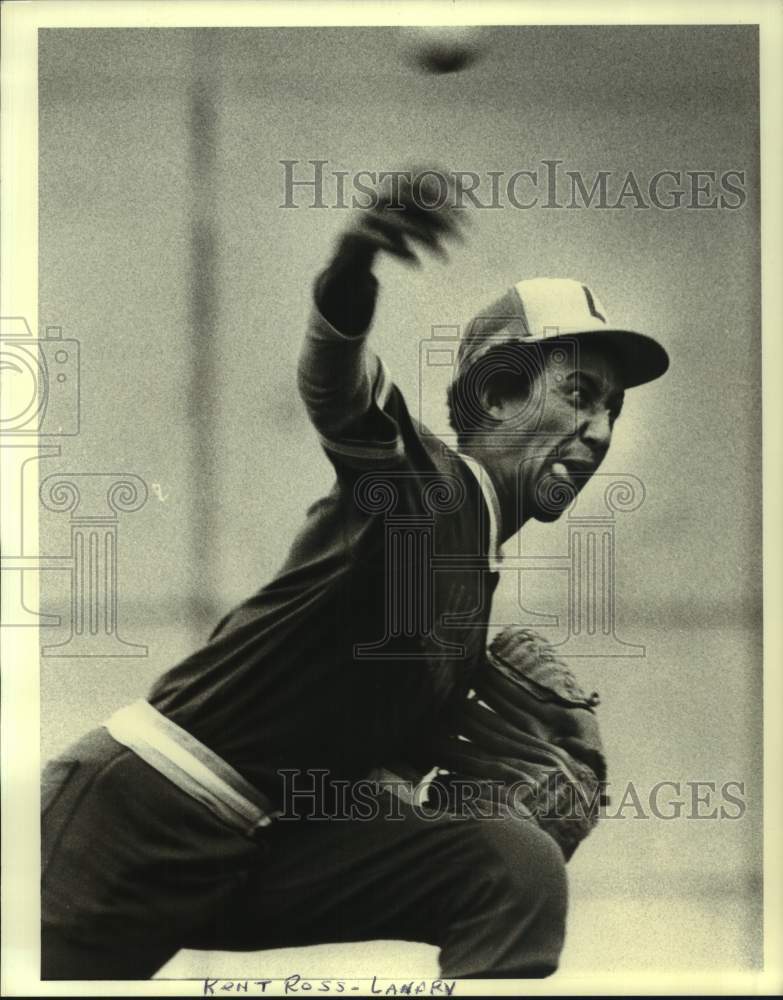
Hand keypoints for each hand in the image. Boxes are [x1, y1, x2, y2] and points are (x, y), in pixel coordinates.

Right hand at [334, 165, 467, 270]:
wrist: (347, 251)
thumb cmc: (385, 233)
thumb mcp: (411, 222)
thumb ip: (431, 218)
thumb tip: (458, 220)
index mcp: (390, 184)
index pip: (420, 172)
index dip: (444, 179)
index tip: (468, 196)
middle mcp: (376, 194)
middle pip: (410, 197)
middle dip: (438, 215)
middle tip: (460, 234)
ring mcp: (363, 213)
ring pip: (395, 221)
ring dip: (421, 237)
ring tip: (442, 255)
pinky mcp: (352, 233)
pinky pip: (378, 240)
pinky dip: (398, 251)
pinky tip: (416, 263)